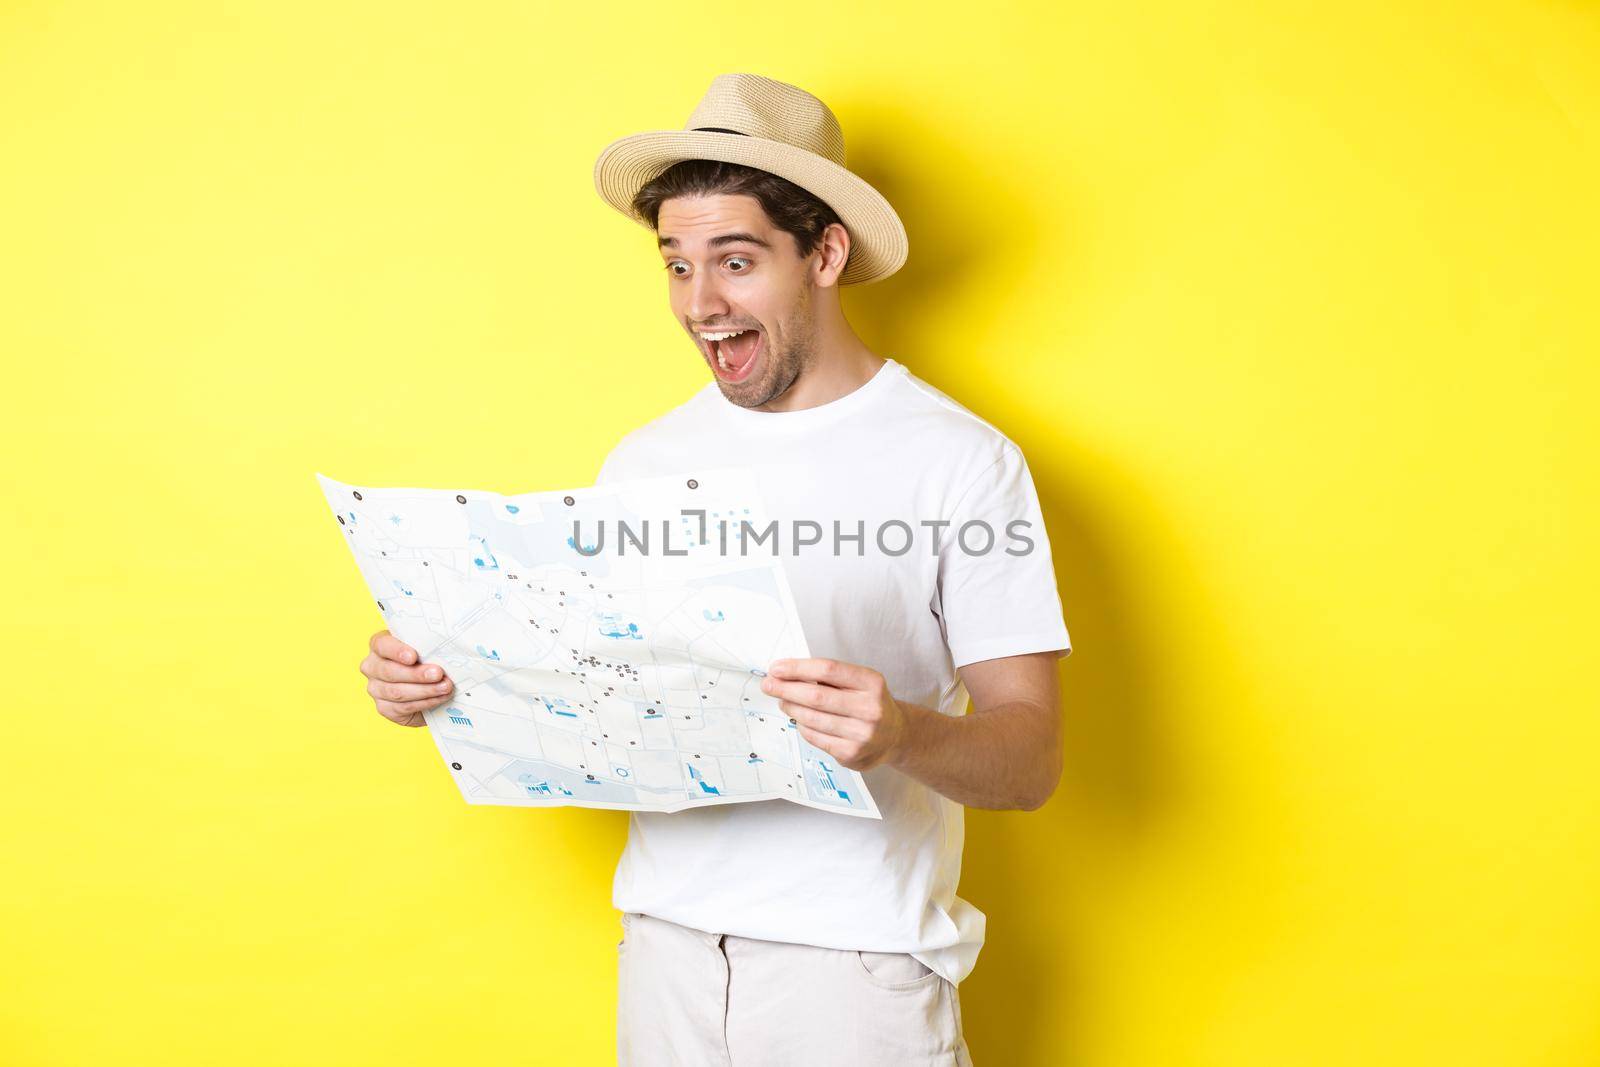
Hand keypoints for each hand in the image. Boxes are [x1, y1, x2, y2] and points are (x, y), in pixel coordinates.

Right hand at [359, 629, 453, 727]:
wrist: (427, 687)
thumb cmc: (426, 660)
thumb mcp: (426, 648)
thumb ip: (428, 646)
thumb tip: (447, 650)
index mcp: (379, 645)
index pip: (382, 645)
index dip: (397, 651)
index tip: (413, 657)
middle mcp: (372, 667)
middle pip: (390, 671)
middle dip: (416, 674)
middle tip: (438, 673)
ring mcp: (376, 689)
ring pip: (396, 692)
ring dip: (425, 690)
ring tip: (445, 687)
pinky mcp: (384, 708)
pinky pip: (403, 707)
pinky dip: (425, 702)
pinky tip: (440, 698)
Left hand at [760, 658, 907, 771]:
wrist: (896, 735)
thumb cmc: (870, 703)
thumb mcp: (861, 682)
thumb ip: (830, 677)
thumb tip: (787, 673)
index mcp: (872, 682)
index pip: (828, 669)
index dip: (798, 668)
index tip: (777, 668)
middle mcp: (870, 708)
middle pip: (816, 695)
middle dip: (786, 688)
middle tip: (768, 685)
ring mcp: (861, 734)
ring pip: (812, 718)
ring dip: (791, 708)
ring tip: (782, 701)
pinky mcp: (851, 754)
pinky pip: (815, 737)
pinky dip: (802, 726)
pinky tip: (799, 719)